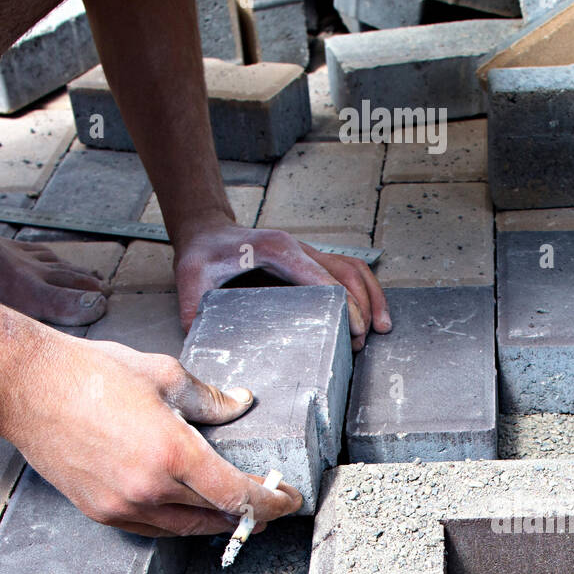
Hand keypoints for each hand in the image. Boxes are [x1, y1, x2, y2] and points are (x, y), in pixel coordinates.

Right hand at [0, 333, 302, 538]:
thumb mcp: (163, 374)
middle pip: (215, 518)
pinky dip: (177, 520)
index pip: (238, 495)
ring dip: (213, 520)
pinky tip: (187, 506)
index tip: (288, 499)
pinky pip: (152, 528)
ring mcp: (122, 507)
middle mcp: (149, 491)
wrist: (26, 390)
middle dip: (248, 514)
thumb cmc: (88, 374)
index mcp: (172, 454)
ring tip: (231, 508)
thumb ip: (209, 398)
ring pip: (184, 528)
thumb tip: (240, 404)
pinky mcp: (100, 512)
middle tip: (268, 505)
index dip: (271, 502)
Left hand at [174, 220, 391, 350]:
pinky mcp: (307, 261)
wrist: (206, 232)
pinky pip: (345, 270)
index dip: (344, 304)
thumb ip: (192, 308)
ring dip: (371, 295)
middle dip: (363, 306)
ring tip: (382, 327)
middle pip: (346, 272)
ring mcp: (306, 253)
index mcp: (278, 251)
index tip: (355, 331)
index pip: (323, 278)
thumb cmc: (203, 253)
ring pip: (353, 268)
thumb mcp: (191, 279)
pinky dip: (363, 289)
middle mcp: (298, 248)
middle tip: (366, 340)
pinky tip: (370, 312)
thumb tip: (197, 340)